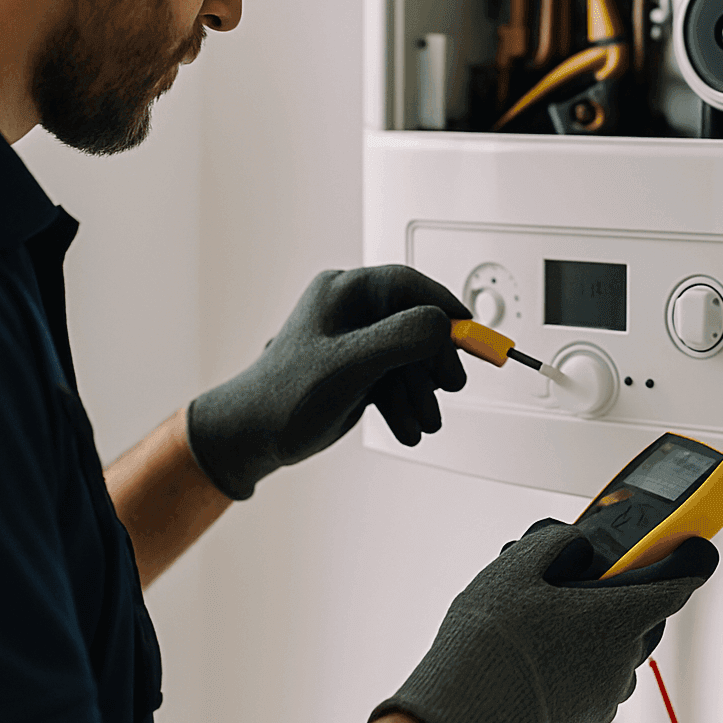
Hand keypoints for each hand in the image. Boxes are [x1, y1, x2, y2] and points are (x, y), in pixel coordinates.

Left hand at [186, 266, 469, 498]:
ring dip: (421, 393)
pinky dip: (405, 405)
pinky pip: (397, 381)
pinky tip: (406, 428)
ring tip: (424, 423)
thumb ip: (399, 339)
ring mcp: (356, 342)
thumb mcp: (350, 364)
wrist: (253, 438)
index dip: (444, 306)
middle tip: (450, 386)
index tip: (470, 331)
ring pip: (409, 359)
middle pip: (416, 324)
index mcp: (343, 292)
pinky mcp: (359, 370)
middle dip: (432, 363)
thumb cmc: (284, 396)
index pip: (408, 285)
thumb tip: (442, 323)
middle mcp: (351, 312)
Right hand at [371, 520, 718, 722]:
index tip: (690, 541)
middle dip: (621, 587)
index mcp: (621, 616)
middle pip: (645, 611)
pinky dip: (578, 652)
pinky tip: (535, 644)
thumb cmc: (491, 645)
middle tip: (579, 570)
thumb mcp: (515, 568)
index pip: (681, 581)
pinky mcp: (585, 716)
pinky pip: (595, 672)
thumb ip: (554, 543)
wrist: (460, 718)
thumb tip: (575, 543)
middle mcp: (624, 659)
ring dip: (593, 622)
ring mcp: (607, 693)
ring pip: (617, 643)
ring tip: (539, 609)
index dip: (688, 556)